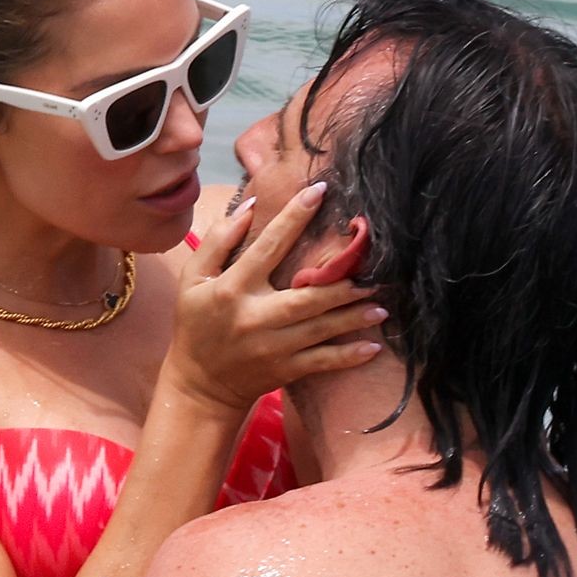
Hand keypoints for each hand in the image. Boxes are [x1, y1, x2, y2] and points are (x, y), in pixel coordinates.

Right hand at [161, 181, 385, 413]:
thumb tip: (250, 206)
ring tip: (382, 304)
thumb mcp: (193, 279)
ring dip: (354, 316)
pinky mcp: (285, 370)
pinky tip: (374, 347)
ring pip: (320, 329)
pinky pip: (322, 362)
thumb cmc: (197, 323)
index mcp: (232, 288)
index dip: (294, 217)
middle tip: (373, 269)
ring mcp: (272, 347)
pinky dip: (349, 356)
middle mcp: (255, 317)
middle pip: (305, 296)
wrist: (199, 385)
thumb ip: (218, 240)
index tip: (320, 191)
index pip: (268, 247)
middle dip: (340, 284)